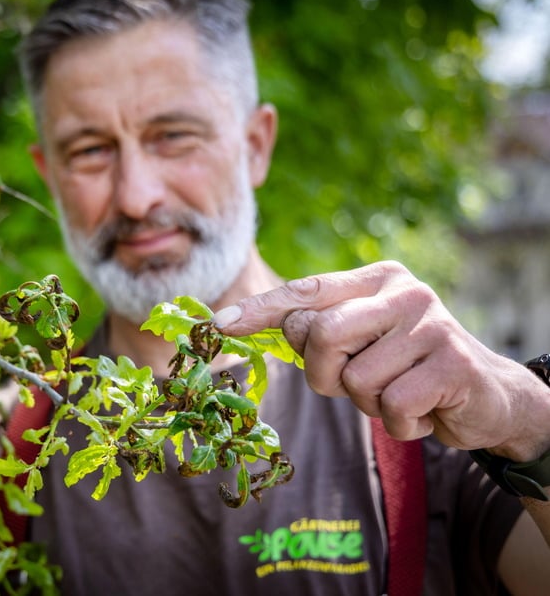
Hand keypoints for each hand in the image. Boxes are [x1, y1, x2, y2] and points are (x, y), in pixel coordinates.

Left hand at [213, 261, 549, 460]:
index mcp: (374, 280)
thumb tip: (257, 326)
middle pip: (321, 334)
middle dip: (323, 374)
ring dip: (368, 404)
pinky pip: (391, 406)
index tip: (217, 323)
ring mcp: (430, 325)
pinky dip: (399, 423)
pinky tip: (422, 411)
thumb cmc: (404, 369)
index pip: (305, 290)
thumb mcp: (359, 345)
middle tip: (352, 383)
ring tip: (397, 394)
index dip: (259, 310)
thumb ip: (319, 333)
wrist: (486, 396)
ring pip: (354, 379)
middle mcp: (403, 292)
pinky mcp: (453, 363)